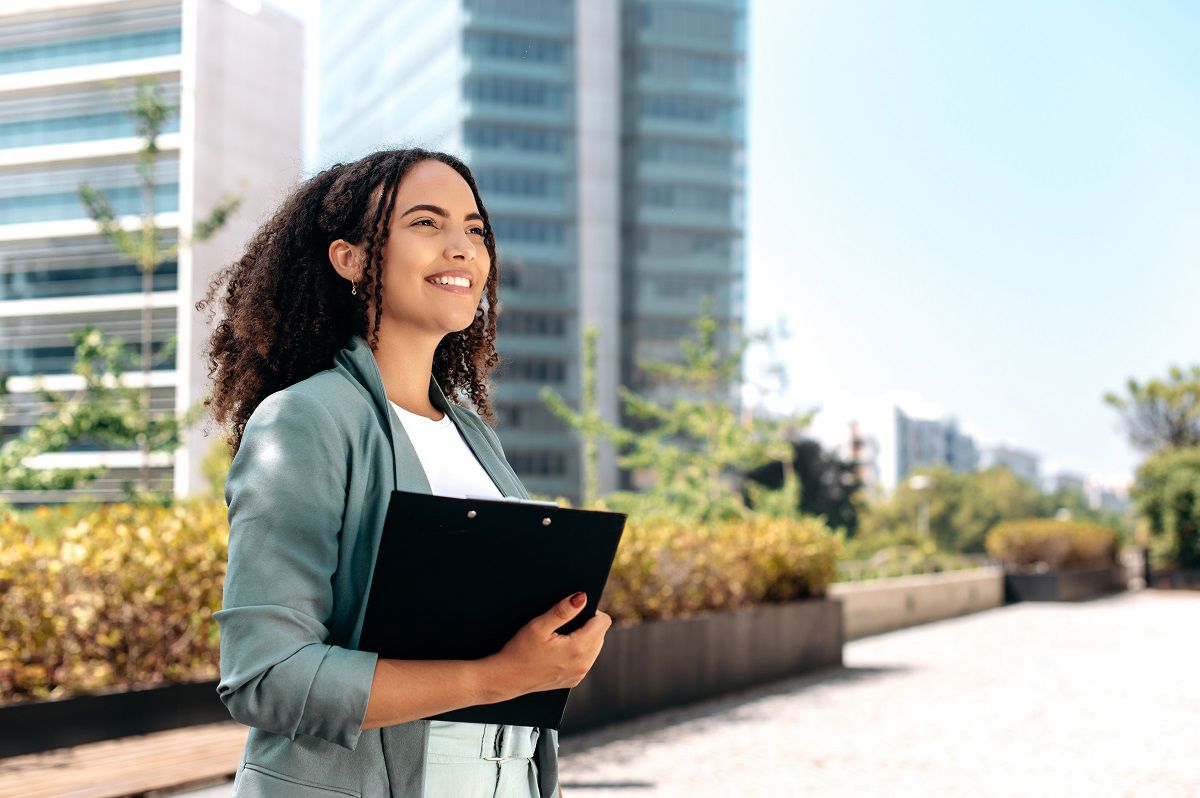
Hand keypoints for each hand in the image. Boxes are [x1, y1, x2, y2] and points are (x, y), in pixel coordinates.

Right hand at [485, 592, 610, 699]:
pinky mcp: (574, 680)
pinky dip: (578, 652)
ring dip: (584, 638)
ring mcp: (579, 674)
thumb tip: (582, 598)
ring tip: (560, 638)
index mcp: (578, 648)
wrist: (507, 678)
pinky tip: (559, 651)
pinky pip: (586, 660)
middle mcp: (584, 664)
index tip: (574, 611)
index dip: (591, 612)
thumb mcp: (539, 626)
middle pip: (601, 634)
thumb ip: (563, 611)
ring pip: (595, 647)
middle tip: (562, 626)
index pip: (603, 622)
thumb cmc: (520, 651)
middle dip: (587, 625)